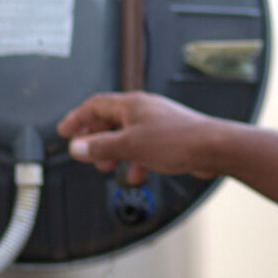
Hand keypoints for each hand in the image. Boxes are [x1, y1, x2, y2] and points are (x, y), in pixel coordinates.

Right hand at [56, 92, 222, 184]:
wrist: (213, 147)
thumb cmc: (178, 139)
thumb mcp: (130, 146)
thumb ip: (101, 147)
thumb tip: (77, 147)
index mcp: (131, 104)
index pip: (95, 105)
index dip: (77, 118)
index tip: (65, 131)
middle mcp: (143, 109)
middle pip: (110, 120)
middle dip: (96, 139)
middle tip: (86, 153)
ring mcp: (157, 122)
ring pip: (127, 136)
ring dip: (115, 152)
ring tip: (109, 167)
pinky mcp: (169, 137)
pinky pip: (144, 146)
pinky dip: (136, 160)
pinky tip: (138, 173)